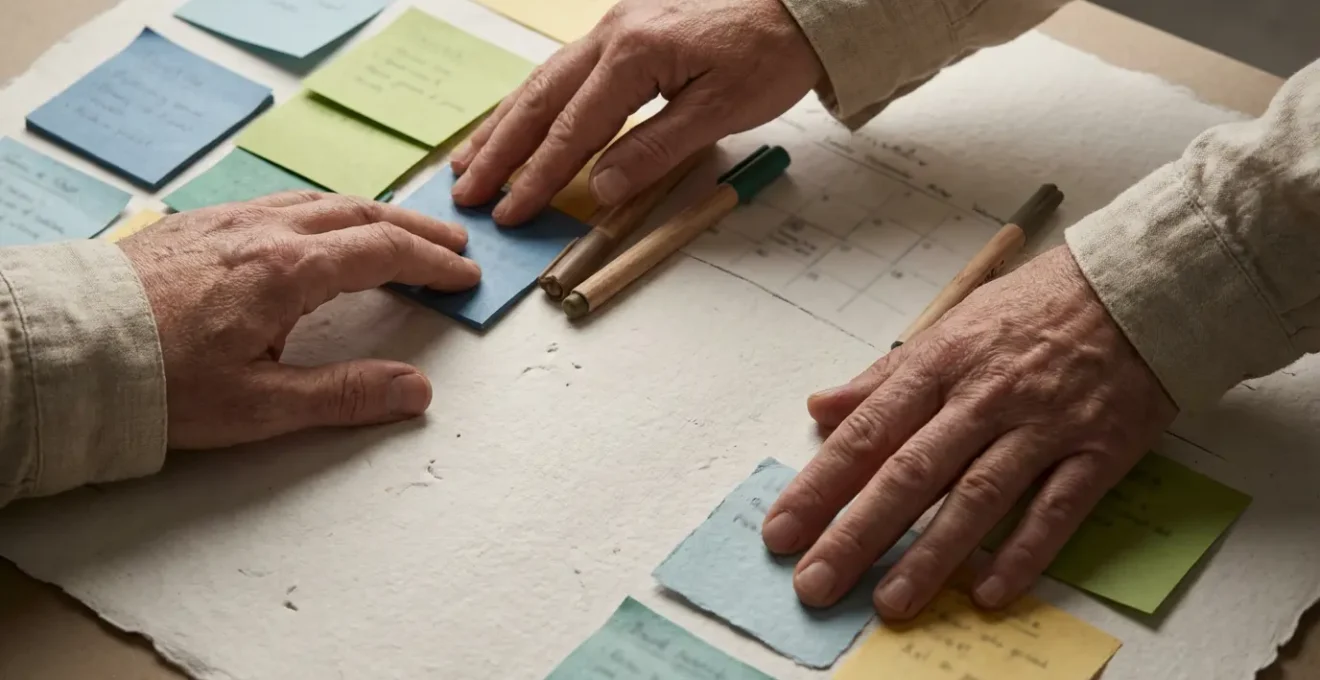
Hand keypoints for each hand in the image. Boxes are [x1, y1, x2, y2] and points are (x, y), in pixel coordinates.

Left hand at [118, 192, 480, 448]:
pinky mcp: (199, 223)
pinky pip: (281, 201)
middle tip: (453, 241)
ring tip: (398, 229)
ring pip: (320, 201)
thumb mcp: (260, 406)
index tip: (465, 275)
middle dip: (415, 227)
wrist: (68, 349)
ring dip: (371, 213)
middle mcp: (266, 231)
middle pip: (361, 214)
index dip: (433, 263)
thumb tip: (417, 391)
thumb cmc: (160, 382)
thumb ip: (346, 395)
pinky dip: (324, 209)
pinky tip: (319, 226)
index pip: (384, 252)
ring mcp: (231, 220)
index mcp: (290, 270)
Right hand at [449, 0, 822, 224]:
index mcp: (635, 54)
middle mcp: (613, 34)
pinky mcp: (626, 29)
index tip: (508, 212)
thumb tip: (602, 188)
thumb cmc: (771, 51)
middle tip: (464, 191)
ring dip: (504, 124)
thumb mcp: (721, 109)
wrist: (801, 2)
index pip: (573, 128)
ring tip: (470, 159)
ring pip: (543, 81)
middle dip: (499, 151)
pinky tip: (518, 121)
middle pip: (540, 99)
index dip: (538, 176)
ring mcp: (615, 26)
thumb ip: (656, 148)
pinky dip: (534, 102)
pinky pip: (564, 71)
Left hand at [761, 246, 1176, 618]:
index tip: (782, 532)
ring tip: (890, 602)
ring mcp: (1044, 424)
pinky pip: (1058, 509)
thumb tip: (821, 406)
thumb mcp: (952, 324)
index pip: (867, 431)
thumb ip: (885, 374)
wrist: (1142, 284)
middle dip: (858, 532)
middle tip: (816, 584)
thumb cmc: (1036, 306)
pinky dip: (1024, 552)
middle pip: (911, 472)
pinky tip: (990, 593)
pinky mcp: (1099, 449)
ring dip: (932, 554)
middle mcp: (986, 395)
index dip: (821, 485)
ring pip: (978, 497)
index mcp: (941, 362)